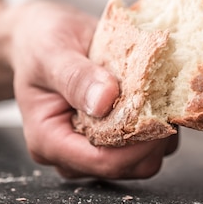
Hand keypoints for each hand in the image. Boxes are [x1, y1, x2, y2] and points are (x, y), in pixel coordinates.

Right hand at [8, 2, 177, 178]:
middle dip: (152, 137)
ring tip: (155, 90)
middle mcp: (73, 153)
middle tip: (161, 95)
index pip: (103, 162)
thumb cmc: (41, 43)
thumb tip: (104, 101)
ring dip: (158, 129)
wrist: (43, 36)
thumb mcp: (52, 52)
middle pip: (128, 166)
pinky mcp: (116, 139)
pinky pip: (150, 144)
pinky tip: (154, 93)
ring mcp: (96, 148)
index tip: (156, 110)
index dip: (137, 143)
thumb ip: (76, 78)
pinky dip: (159, 122)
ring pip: (144, 159)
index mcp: (49, 141)